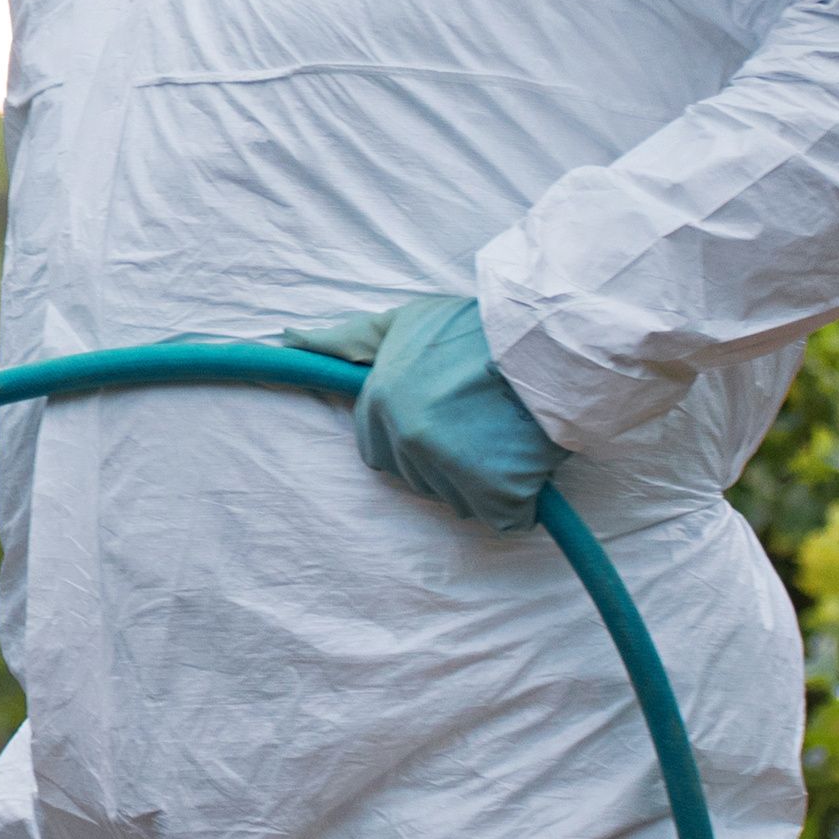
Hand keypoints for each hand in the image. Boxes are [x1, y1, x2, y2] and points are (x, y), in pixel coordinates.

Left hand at [281, 294, 567, 531]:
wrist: (549, 337)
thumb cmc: (477, 327)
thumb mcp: (404, 321)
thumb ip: (346, 339)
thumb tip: (289, 338)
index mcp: (378, 406)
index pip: (378, 453)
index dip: (414, 441)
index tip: (447, 418)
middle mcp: (406, 440)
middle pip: (418, 478)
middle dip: (449, 460)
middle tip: (485, 422)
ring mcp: (450, 468)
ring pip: (460, 499)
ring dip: (486, 480)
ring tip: (509, 434)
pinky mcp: (498, 491)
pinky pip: (505, 516)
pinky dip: (521, 501)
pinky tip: (531, 463)